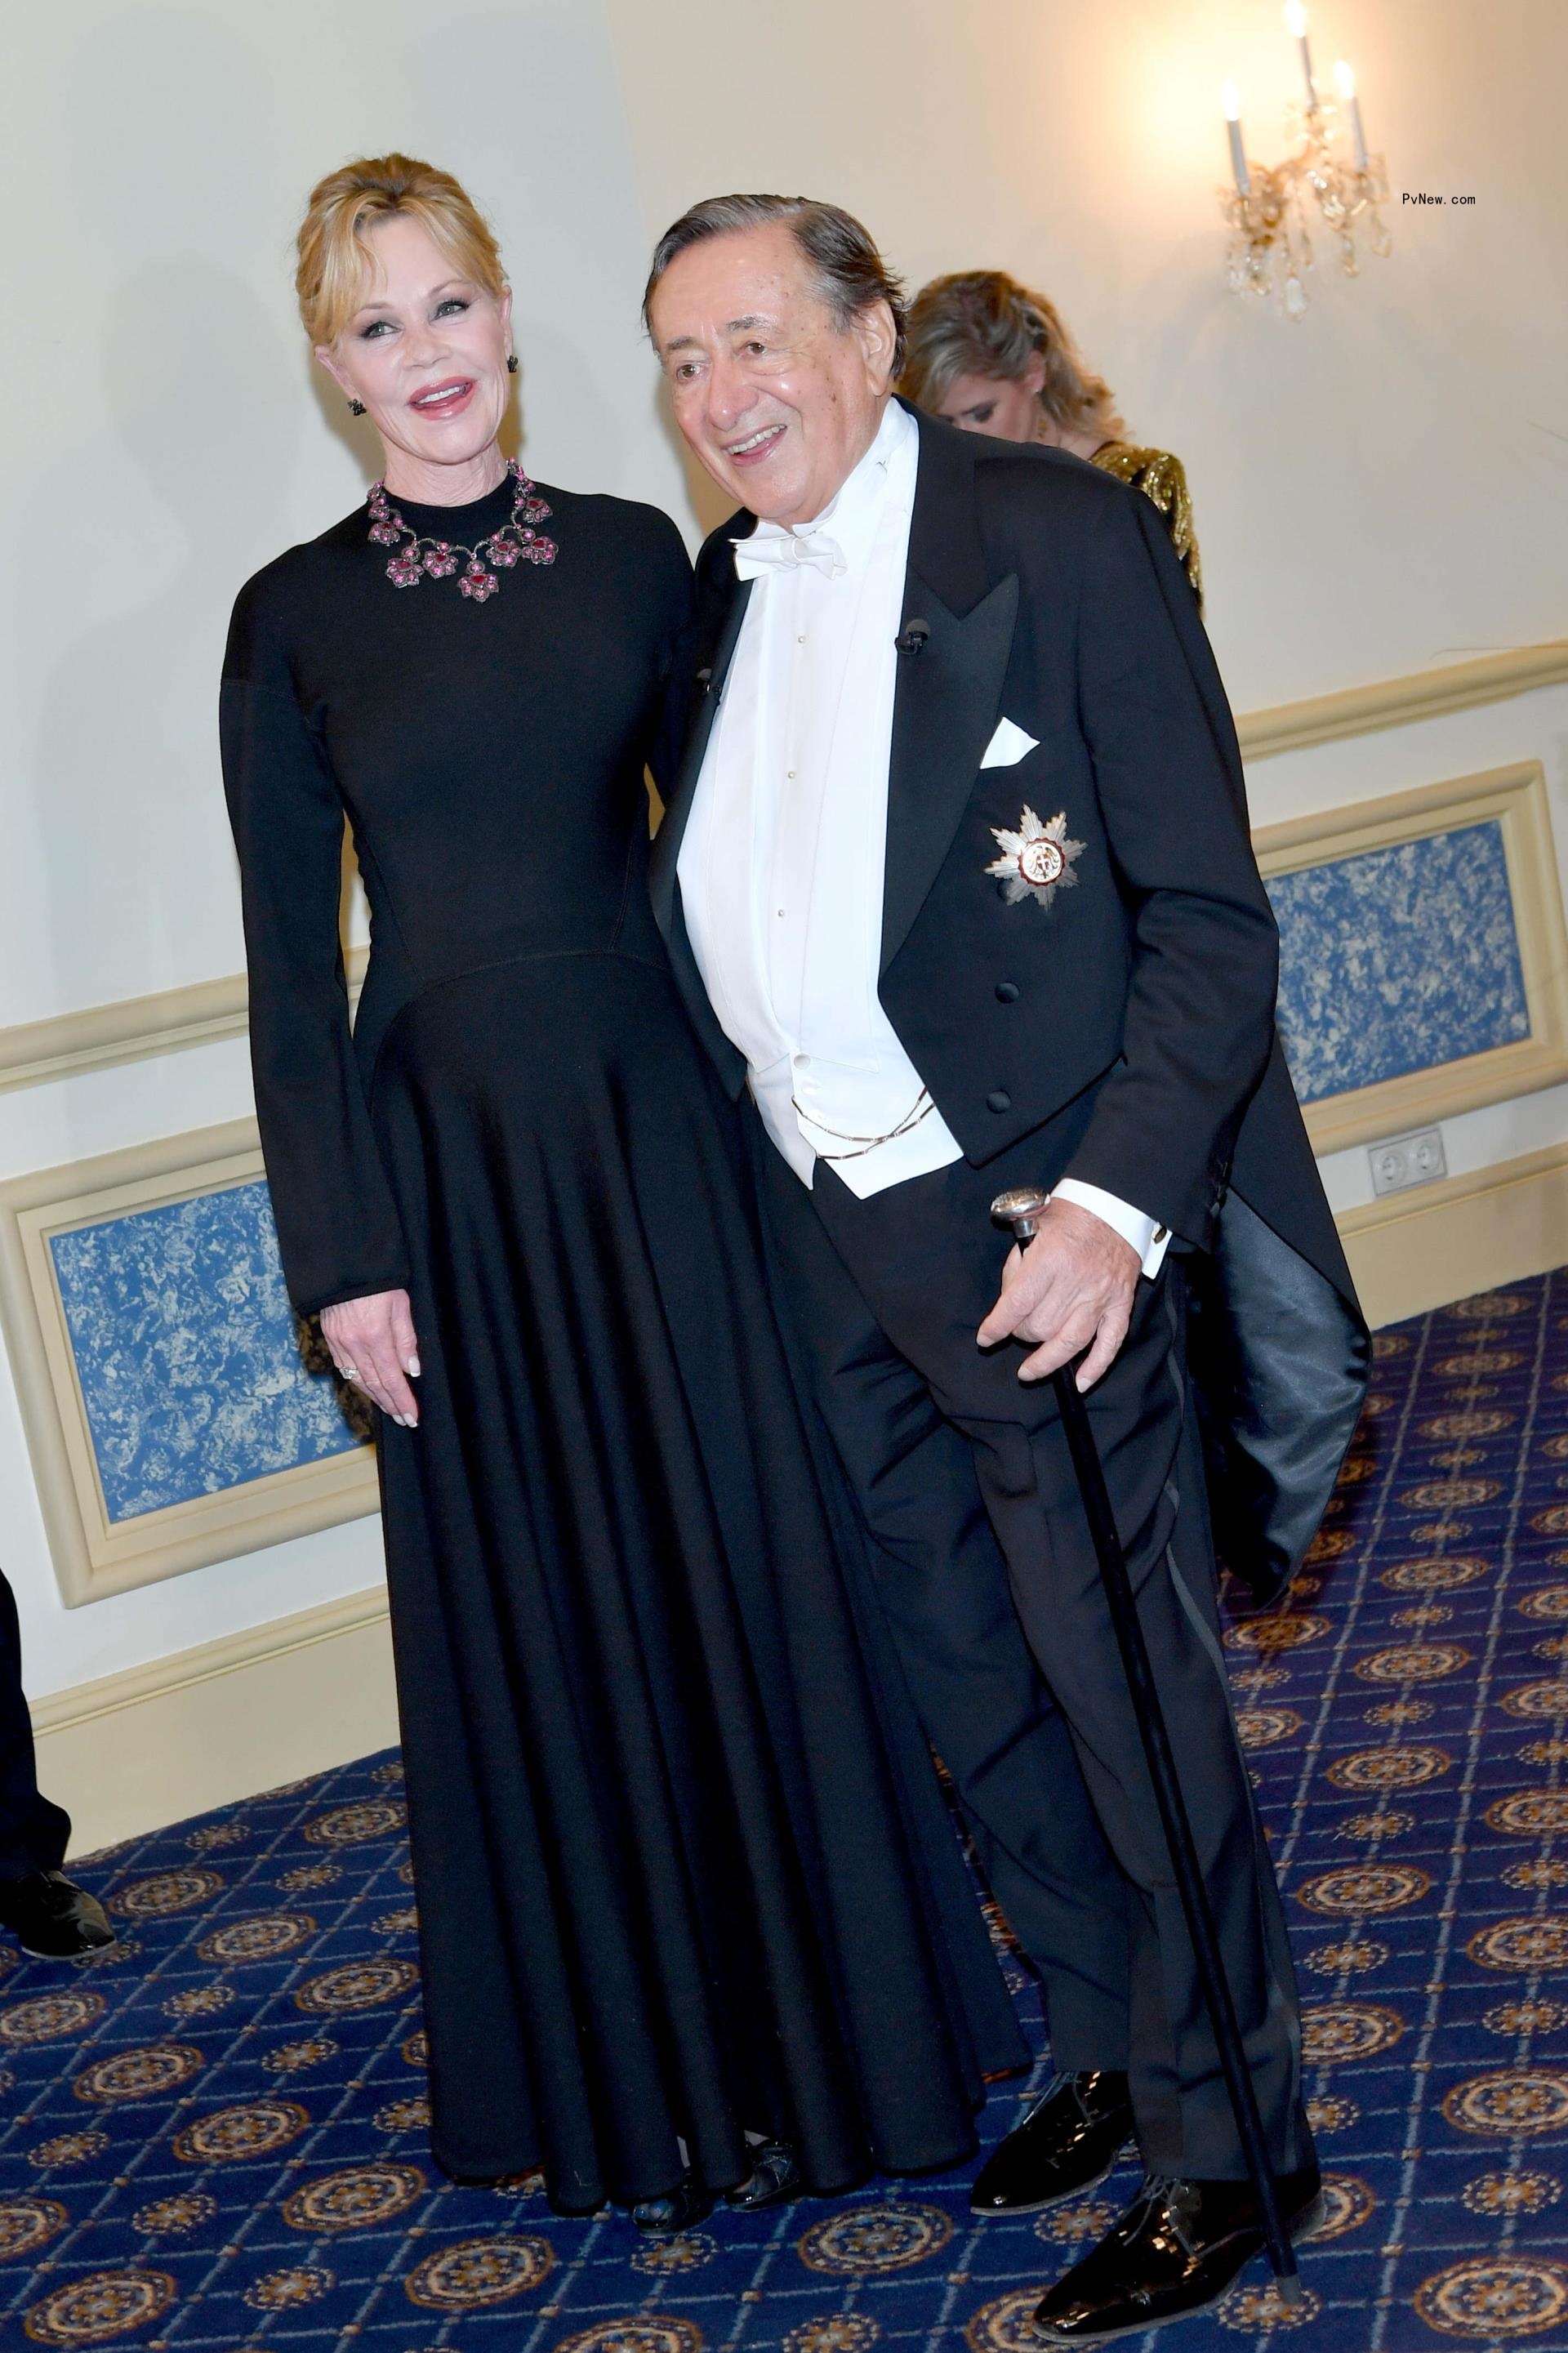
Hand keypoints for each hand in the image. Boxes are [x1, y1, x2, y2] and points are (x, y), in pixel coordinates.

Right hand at [320, 1289, 420, 1425]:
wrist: (345, 1264)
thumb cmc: (379, 1281)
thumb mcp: (400, 1305)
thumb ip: (406, 1339)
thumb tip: (412, 1370)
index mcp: (375, 1336)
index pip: (391, 1378)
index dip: (402, 1400)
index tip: (412, 1416)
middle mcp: (354, 1344)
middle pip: (374, 1384)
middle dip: (391, 1404)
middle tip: (403, 1419)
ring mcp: (339, 1343)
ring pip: (358, 1379)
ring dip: (375, 1398)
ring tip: (390, 1409)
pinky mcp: (330, 1338)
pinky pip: (345, 1369)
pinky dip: (358, 1382)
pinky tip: (369, 1389)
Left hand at [976, 1198, 1138, 1388]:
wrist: (1115, 1206)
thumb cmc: (1068, 1216)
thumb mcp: (1031, 1228)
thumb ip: (1016, 1267)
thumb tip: (1008, 1305)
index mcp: (1051, 1259)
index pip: (1017, 1304)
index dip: (997, 1326)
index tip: (986, 1338)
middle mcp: (1077, 1281)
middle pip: (1041, 1327)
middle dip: (1021, 1335)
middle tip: (1016, 1330)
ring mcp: (1101, 1296)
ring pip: (1071, 1342)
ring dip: (1047, 1362)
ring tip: (1029, 1371)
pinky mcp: (1121, 1304)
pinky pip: (1110, 1343)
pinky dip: (1096, 1366)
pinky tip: (1081, 1382)